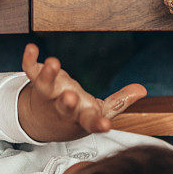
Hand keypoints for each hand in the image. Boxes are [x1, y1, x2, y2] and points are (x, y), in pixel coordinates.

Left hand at [18, 44, 146, 141]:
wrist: (42, 122)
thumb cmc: (76, 115)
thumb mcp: (98, 112)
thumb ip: (120, 102)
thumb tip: (142, 89)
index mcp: (81, 117)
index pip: (91, 122)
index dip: (98, 124)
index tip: (105, 125)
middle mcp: (63, 108)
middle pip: (64, 107)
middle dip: (66, 103)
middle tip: (70, 97)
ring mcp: (48, 95)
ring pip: (45, 87)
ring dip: (48, 75)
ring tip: (53, 63)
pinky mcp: (36, 82)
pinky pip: (30, 70)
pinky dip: (30, 59)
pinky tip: (32, 47)